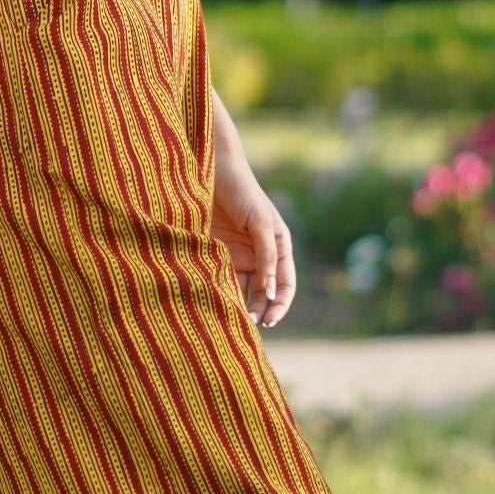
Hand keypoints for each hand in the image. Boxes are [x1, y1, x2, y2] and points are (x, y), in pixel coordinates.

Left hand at [208, 140, 295, 328]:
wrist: (208, 168)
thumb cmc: (241, 191)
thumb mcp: (259, 222)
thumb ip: (266, 256)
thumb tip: (272, 293)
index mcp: (278, 246)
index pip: (285, 285)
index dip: (280, 305)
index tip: (269, 320)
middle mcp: (259, 254)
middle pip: (262, 292)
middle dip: (257, 310)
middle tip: (244, 325)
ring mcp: (236, 254)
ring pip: (239, 288)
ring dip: (236, 304)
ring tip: (228, 318)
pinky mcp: (214, 252)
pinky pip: (218, 278)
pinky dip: (217, 291)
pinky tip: (211, 301)